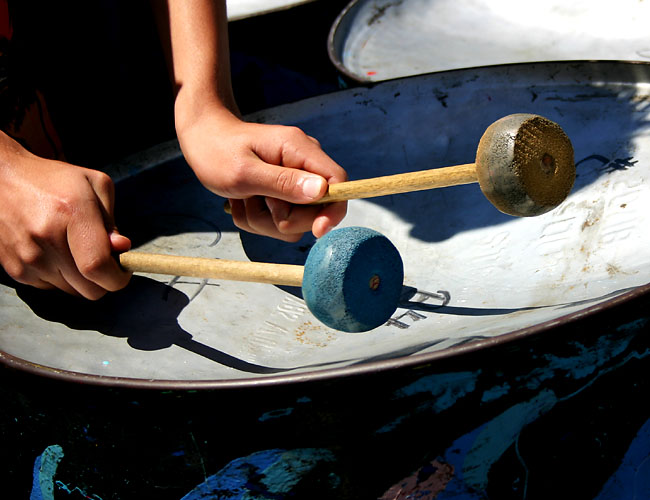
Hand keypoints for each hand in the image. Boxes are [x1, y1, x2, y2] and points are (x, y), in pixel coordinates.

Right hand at [0, 134, 131, 298]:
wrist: (2, 180)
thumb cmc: (53, 180)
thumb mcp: (94, 185)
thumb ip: (111, 220)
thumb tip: (121, 249)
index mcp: (71, 213)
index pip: (98, 266)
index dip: (117, 277)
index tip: (123, 272)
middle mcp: (46, 238)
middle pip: (89, 289)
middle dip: (104, 280)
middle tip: (103, 260)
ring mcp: (27, 257)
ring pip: (73, 292)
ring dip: (81, 279)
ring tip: (75, 250)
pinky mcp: (15, 270)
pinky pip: (52, 288)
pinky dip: (61, 277)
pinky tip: (56, 253)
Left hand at [176, 107, 347, 241]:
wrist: (203, 139)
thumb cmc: (217, 150)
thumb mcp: (244, 171)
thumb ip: (283, 182)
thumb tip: (321, 191)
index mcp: (299, 150)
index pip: (338, 183)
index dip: (333, 209)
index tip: (318, 229)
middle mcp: (303, 164)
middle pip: (317, 210)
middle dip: (284, 218)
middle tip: (255, 200)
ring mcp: (295, 179)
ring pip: (296, 222)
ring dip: (265, 220)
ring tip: (243, 199)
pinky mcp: (285, 193)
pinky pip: (281, 222)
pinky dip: (259, 219)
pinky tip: (244, 201)